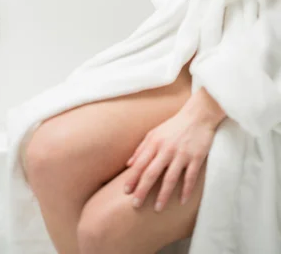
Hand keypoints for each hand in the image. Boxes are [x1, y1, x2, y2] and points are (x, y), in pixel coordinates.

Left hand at [124, 89, 224, 211]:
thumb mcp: (154, 133)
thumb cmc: (174, 126)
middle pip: (152, 173)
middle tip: (135, 205)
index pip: (140, 164)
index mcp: (155, 143)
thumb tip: (128, 164)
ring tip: (157, 208)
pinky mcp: (196, 157)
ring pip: (170, 178)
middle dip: (142, 190)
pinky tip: (181, 201)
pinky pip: (190, 177)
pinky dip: (186, 190)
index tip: (125, 192)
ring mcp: (182, 154)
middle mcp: (166, 149)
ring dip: (163, 195)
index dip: (132, 178)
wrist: (198, 115)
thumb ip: (141, 148)